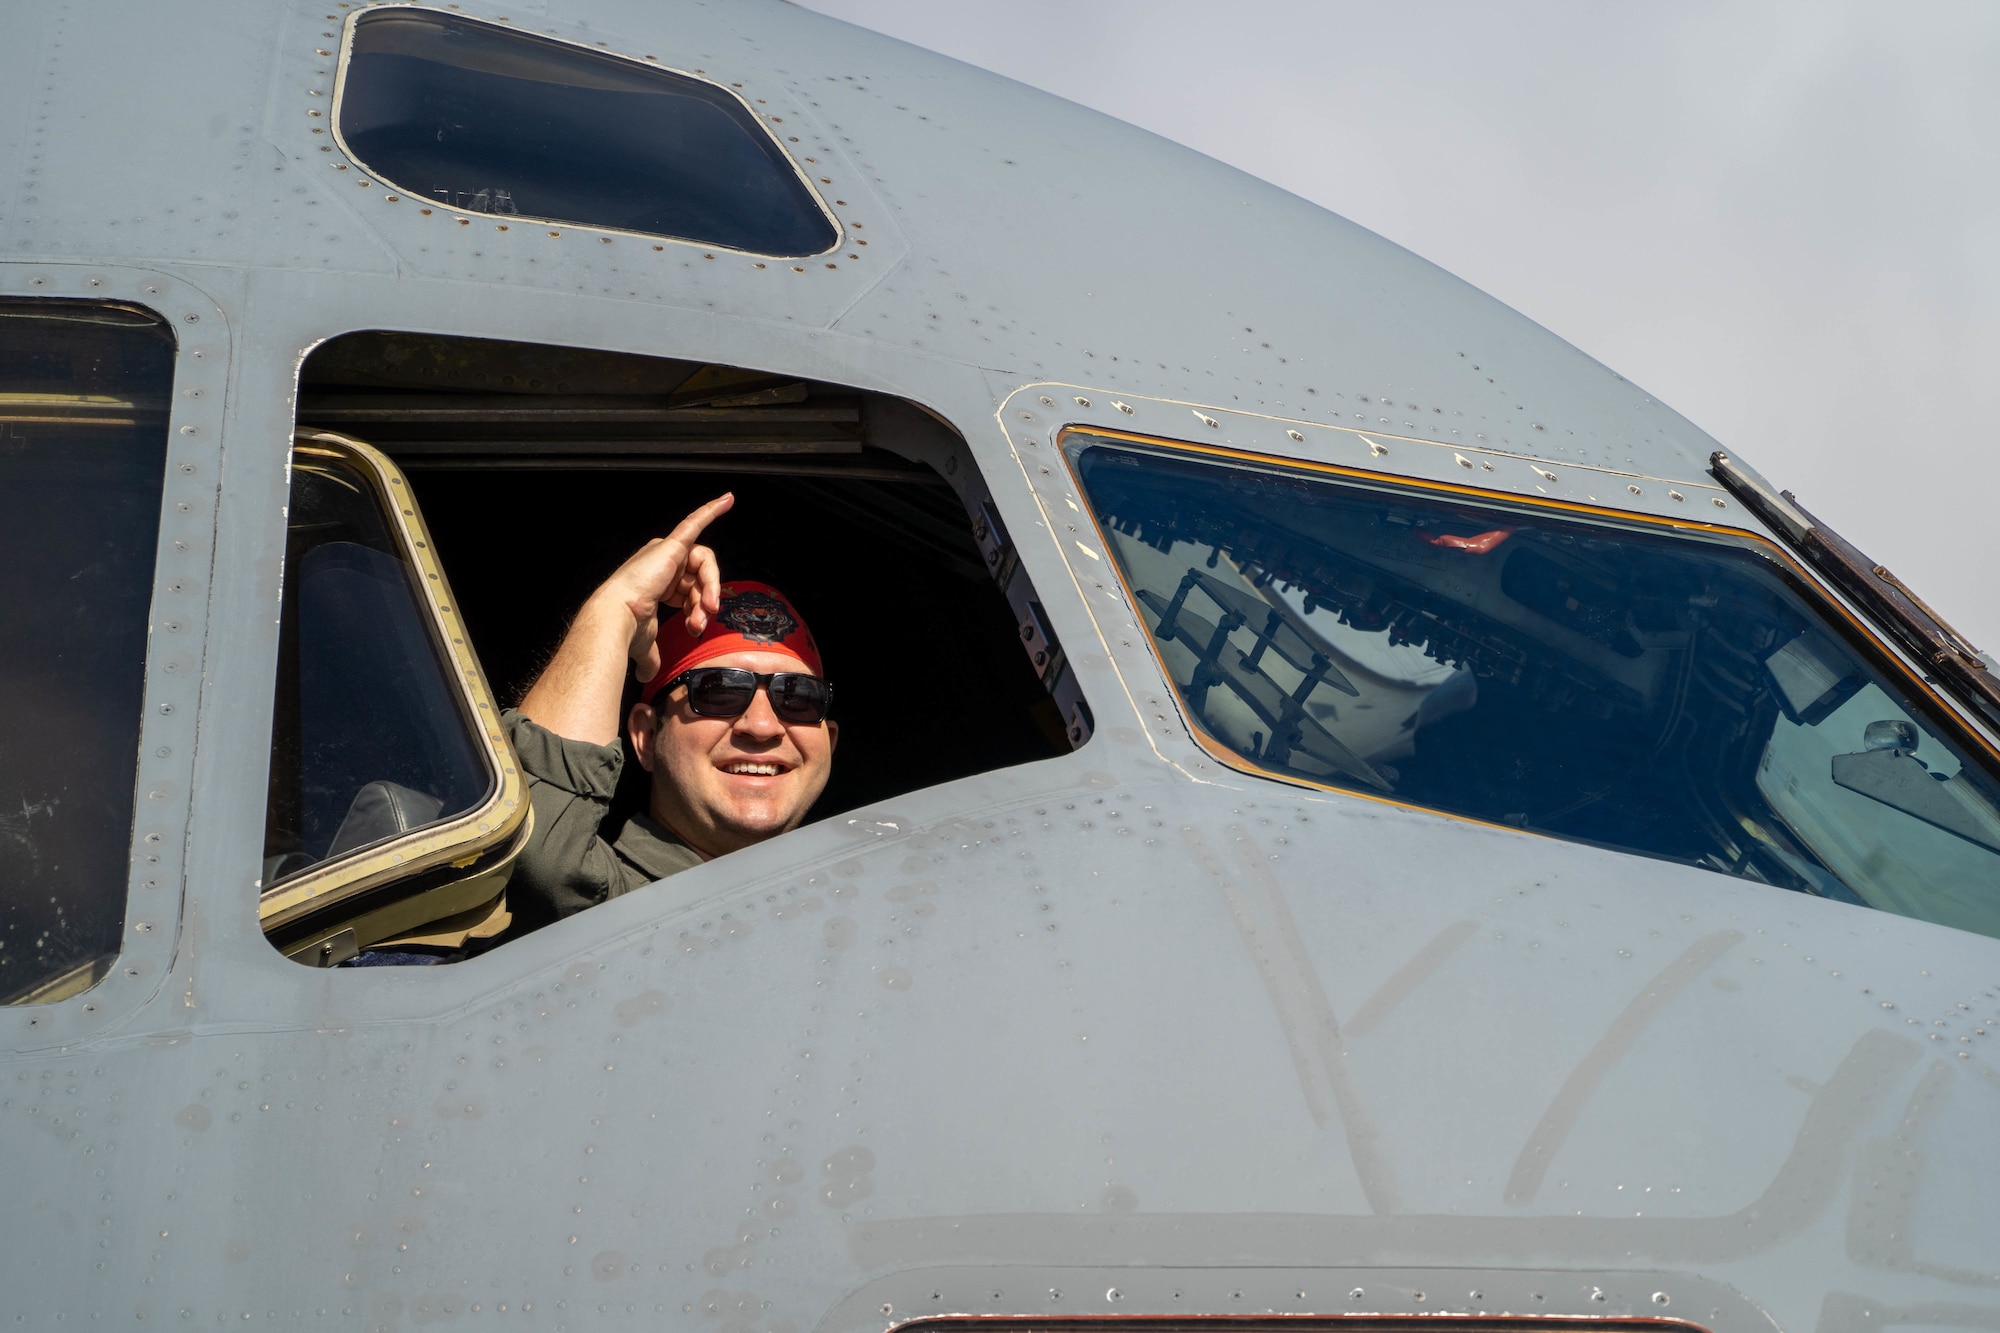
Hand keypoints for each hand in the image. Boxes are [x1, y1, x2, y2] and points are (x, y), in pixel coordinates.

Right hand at [594, 493, 734, 681]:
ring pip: (704, 564)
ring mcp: (666, 553)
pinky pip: (695, 523)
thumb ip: (652, 655)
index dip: (696, 609)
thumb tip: (648, 674)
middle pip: (699, 578)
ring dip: (710, 585)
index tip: (697, 629)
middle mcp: (661, 564)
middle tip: (704, 621)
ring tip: (708, 605)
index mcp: (657, 583)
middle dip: (704, 601)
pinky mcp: (672, 546)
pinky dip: (712, 510)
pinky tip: (729, 500)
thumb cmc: (626, 630)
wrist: (616, 619)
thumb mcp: (646, 642)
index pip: (689, 591)